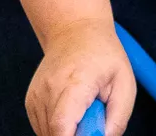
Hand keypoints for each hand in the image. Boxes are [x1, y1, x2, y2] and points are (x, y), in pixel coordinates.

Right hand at [25, 18, 135, 135]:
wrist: (76, 29)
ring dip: (67, 131)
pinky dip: (58, 127)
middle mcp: (48, 91)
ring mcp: (35, 97)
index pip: (62, 126)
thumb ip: (117, 119)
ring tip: (83, 107)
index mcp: (74, 84)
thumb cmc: (104, 56)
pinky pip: (43, 128)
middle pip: (55, 134)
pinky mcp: (30, 102)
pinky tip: (71, 108)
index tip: (87, 134)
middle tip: (92, 116)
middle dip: (76, 134)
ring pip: (48, 134)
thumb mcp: (125, 83)